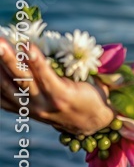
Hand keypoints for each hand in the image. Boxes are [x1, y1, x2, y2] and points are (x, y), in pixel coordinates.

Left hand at [0, 38, 115, 135]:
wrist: (90, 122)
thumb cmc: (91, 95)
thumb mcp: (89, 81)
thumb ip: (71, 68)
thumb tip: (57, 47)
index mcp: (62, 95)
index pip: (45, 76)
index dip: (35, 60)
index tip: (26, 43)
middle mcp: (44, 104)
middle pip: (22, 80)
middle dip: (9, 59)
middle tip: (0, 43)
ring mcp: (31, 109)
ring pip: (8, 87)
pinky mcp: (24, 111)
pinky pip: (3, 99)